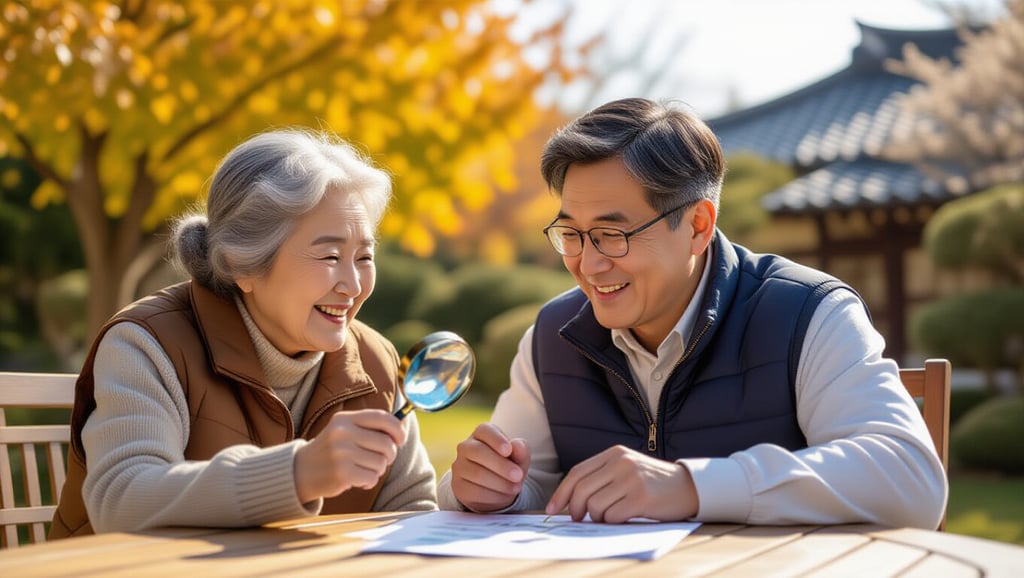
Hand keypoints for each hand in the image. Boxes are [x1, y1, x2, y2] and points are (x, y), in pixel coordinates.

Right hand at [294, 409, 405, 502]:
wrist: (301, 471)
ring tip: (362, 469)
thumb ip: (369, 428)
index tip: (401, 440)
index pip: (382, 418)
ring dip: (377, 470)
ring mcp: (341, 453)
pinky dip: (369, 481)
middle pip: (386, 444)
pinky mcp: (342, 473)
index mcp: (345, 418)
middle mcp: (342, 432)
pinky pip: (372, 477)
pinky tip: (357, 479)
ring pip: (381, 463)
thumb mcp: (345, 430)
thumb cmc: (332, 450)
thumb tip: (401, 431)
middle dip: (389, 455)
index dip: (398, 429)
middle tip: (380, 460)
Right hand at [450, 423, 530, 511]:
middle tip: (518, 475)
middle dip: (501, 465)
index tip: (508, 450)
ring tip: (516, 487)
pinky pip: (473, 491)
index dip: (496, 439)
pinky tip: (503, 495)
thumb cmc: (508, 466)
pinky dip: (493, 495)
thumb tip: (517, 445)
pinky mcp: (458, 485)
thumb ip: (521, 450)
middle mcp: (465, 447)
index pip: (484, 430)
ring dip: (500, 483)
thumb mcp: (519, 458)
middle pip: (479, 452)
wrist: (496, 489)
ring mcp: (459, 466)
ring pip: (477, 473)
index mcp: (481, 434)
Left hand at [545, 444, 697, 523]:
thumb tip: (570, 500)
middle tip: (578, 519)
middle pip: (581, 490)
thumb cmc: (652, 482)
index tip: (552, 509)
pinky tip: (622, 518)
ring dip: (596, 518)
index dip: (561, 493)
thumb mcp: (626, 468)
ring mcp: (631, 479)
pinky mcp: (641, 497)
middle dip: (574, 510)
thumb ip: (602, 476)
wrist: (687, 486)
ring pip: (594, 505)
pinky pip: (612, 516)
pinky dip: (612, 522)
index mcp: (613, 453)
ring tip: (608, 517)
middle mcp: (621, 463)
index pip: (577, 473)